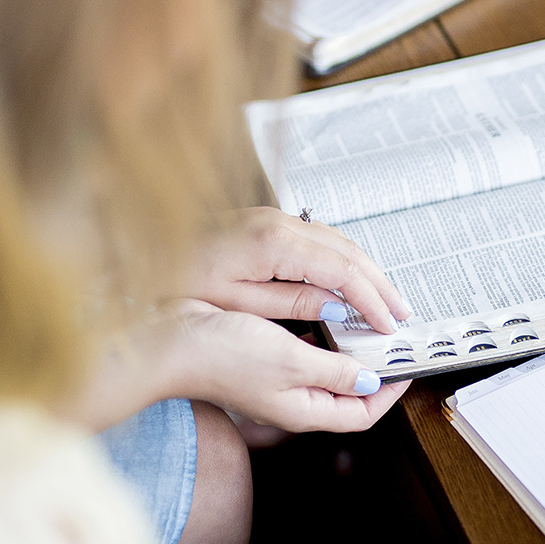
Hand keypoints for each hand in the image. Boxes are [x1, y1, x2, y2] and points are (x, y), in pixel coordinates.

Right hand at [163, 299, 409, 431]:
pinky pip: (303, 357)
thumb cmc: (223, 355)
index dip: (388, 395)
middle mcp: (292, 403)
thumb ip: (335, 372)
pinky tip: (323, 320)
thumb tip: (370, 381)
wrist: (170, 341)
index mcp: (303, 411)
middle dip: (373, 374)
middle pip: (347, 398)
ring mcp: (276, 385)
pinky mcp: (262, 364)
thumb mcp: (293, 361)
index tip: (404, 370)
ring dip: (348, 356)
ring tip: (366, 333)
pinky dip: (321, 341)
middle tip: (390, 348)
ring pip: (326, 375)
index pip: (360, 416)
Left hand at [184, 207, 410, 332]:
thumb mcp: (240, 305)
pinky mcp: (269, 223)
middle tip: (401, 315)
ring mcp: (275, 219)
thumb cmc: (181, 284)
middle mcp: (280, 224)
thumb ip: (294, 303)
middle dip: (380, 284)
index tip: (387, 324)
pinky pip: (322, 238)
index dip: (370, 300)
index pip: (341, 271)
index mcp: (273, 244)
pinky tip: (353, 281)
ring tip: (386, 301)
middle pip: (349, 251)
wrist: (143, 256)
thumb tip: (338, 308)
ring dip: (367, 271)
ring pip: (340, 240)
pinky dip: (345, 260)